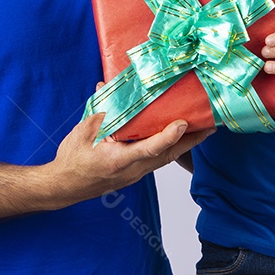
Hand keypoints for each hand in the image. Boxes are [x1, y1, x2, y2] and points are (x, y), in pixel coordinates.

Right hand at [49, 113, 211, 206]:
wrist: (64, 186)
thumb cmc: (72, 161)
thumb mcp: (83, 132)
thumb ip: (101, 111)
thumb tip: (108, 87)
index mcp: (117, 160)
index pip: (148, 149)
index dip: (167, 136)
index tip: (182, 123)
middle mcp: (131, 170)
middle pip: (167, 155)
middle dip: (191, 141)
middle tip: (211, 124)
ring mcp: (135, 174)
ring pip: (166, 158)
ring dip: (186, 144)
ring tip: (203, 127)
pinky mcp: (135, 173)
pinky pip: (158, 159)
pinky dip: (171, 147)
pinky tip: (180, 135)